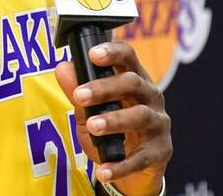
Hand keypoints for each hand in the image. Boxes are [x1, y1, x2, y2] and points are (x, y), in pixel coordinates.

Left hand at [54, 42, 171, 195]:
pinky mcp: (160, 151)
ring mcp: (158, 123)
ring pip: (141, 116)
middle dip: (105, 88)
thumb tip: (62, 68)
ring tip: (93, 127)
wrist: (134, 170)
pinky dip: (122, 165)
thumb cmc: (113, 131)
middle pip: (133, 83)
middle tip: (80, 96)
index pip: (128, 57)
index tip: (93, 54)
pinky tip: (104, 169)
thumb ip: (77, 91)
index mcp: (135, 80)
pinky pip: (141, 157)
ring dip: (115, 120)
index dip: (113, 52)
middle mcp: (151, 97)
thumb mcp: (90, 110)